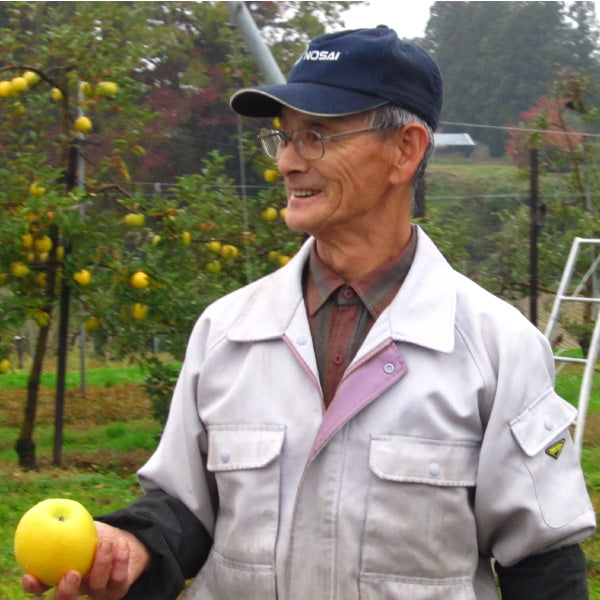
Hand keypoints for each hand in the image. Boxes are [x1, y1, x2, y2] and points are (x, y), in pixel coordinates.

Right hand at [22, 521, 150, 599]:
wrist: (122, 540)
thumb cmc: (94, 534)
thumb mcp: (78, 527)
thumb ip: (64, 524)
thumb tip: (51, 511)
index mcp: (61, 577)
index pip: (42, 587)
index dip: (33, 587)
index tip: (30, 576)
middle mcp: (78, 588)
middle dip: (65, 592)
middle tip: (71, 573)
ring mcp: (98, 592)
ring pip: (96, 587)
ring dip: (101, 564)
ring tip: (105, 543)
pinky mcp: (118, 589)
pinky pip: (119, 579)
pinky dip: (120, 560)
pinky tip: (120, 544)